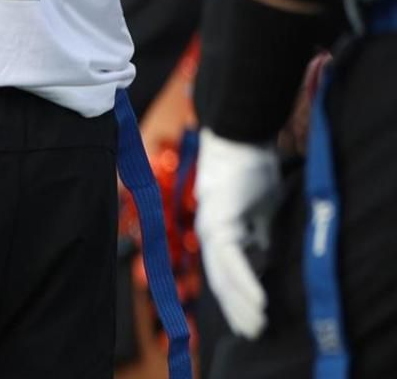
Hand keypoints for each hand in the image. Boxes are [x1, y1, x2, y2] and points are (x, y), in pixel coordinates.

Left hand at [195, 128, 281, 337]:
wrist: (238, 138)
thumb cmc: (249, 170)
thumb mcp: (256, 210)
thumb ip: (256, 234)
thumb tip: (263, 257)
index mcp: (217, 231)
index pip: (222, 274)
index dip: (234, 299)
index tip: (248, 322)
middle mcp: (208, 233)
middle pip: (219, 280)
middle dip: (235, 309)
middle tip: (252, 333)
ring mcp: (211, 227)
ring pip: (223, 275)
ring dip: (241, 302)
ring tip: (258, 324)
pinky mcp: (220, 221)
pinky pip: (232, 258)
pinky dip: (245, 280)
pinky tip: (259, 299)